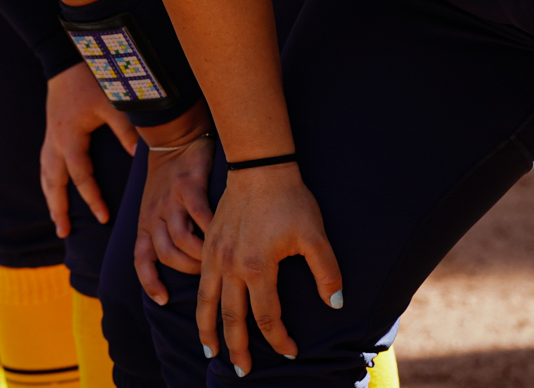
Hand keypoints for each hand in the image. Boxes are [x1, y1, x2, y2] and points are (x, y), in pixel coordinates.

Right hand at [39, 62, 138, 236]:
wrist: (66, 58)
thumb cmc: (92, 80)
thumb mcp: (113, 104)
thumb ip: (126, 131)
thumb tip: (139, 158)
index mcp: (70, 138)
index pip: (81, 177)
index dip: (92, 199)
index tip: (103, 218)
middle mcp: (55, 142)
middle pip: (54, 184)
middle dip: (59, 209)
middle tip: (63, 233)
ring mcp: (50, 137)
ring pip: (46, 175)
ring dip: (50, 198)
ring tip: (56, 219)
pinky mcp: (50, 131)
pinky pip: (45, 163)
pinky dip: (48, 181)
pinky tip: (52, 188)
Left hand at [134, 125, 215, 305]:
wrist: (175, 134)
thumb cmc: (171, 176)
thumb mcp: (157, 203)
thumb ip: (166, 228)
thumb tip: (186, 260)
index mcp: (147, 220)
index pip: (141, 258)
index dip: (149, 281)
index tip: (163, 301)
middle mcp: (155, 213)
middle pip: (164, 254)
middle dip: (186, 270)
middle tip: (209, 276)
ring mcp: (170, 200)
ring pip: (180, 240)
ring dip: (200, 255)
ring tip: (219, 260)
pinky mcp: (187, 185)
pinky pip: (200, 216)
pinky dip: (212, 231)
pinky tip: (227, 238)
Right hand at [197, 164, 342, 370]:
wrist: (259, 167)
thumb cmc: (290, 200)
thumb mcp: (315, 236)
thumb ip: (326, 272)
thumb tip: (334, 304)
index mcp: (257, 268)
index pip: (266, 317)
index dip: (279, 339)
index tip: (292, 350)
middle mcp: (230, 266)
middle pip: (231, 318)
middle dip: (237, 348)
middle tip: (242, 371)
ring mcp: (215, 255)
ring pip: (206, 302)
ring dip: (207, 330)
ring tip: (210, 351)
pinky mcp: (209, 244)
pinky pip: (199, 281)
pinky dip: (200, 302)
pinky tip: (203, 311)